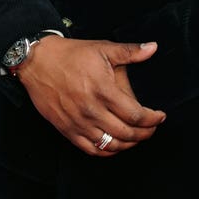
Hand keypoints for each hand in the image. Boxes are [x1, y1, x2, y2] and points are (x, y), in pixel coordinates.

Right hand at [16, 36, 165, 156]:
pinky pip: (91, 149)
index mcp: (103, 90)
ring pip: (110, 145)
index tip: (160, 117)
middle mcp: (92, 110)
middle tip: (152, 128)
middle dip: (145, 134)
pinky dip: (107, 151)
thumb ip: (130, 51)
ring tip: (137, 137)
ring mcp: (78, 122)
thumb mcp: (103, 48)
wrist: (38, 62)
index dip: (152, 120)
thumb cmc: (72, 54)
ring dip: (129, 144)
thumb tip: (153, 48)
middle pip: (126, 133)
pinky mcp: (67, 130)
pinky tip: (116, 145)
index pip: (136, 115)